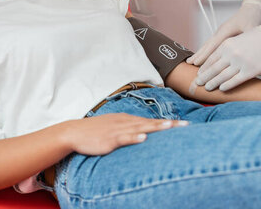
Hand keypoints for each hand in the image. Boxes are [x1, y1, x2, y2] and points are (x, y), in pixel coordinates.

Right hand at [64, 113, 187, 155]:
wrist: (74, 132)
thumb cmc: (95, 131)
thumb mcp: (115, 127)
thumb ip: (129, 129)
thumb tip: (144, 132)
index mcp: (128, 120)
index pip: (152, 121)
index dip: (169, 123)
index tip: (185, 125)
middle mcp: (125, 123)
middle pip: (151, 123)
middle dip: (169, 125)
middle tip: (186, 126)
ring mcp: (118, 130)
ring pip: (140, 128)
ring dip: (156, 127)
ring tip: (170, 127)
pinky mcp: (109, 139)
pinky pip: (124, 138)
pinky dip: (134, 137)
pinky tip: (144, 137)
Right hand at [187, 0, 260, 65]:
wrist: (252, 7)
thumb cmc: (253, 17)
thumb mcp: (252, 29)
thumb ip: (247, 40)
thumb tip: (247, 53)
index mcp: (226, 30)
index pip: (213, 44)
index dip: (204, 54)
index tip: (196, 62)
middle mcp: (221, 31)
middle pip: (207, 44)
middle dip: (198, 54)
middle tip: (189, 63)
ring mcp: (220, 32)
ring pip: (208, 44)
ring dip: (200, 53)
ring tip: (192, 61)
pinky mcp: (223, 34)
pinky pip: (212, 44)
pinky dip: (206, 50)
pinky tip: (203, 56)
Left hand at [196, 18, 260, 91]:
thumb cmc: (256, 36)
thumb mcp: (236, 39)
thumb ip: (226, 50)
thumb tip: (217, 62)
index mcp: (226, 45)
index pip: (211, 59)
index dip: (204, 68)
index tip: (199, 73)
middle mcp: (231, 54)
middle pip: (213, 69)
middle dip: (204, 77)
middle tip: (197, 83)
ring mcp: (240, 63)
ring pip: (222, 76)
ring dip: (213, 83)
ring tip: (207, 87)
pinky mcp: (250, 70)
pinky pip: (235, 80)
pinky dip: (226, 85)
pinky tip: (221, 88)